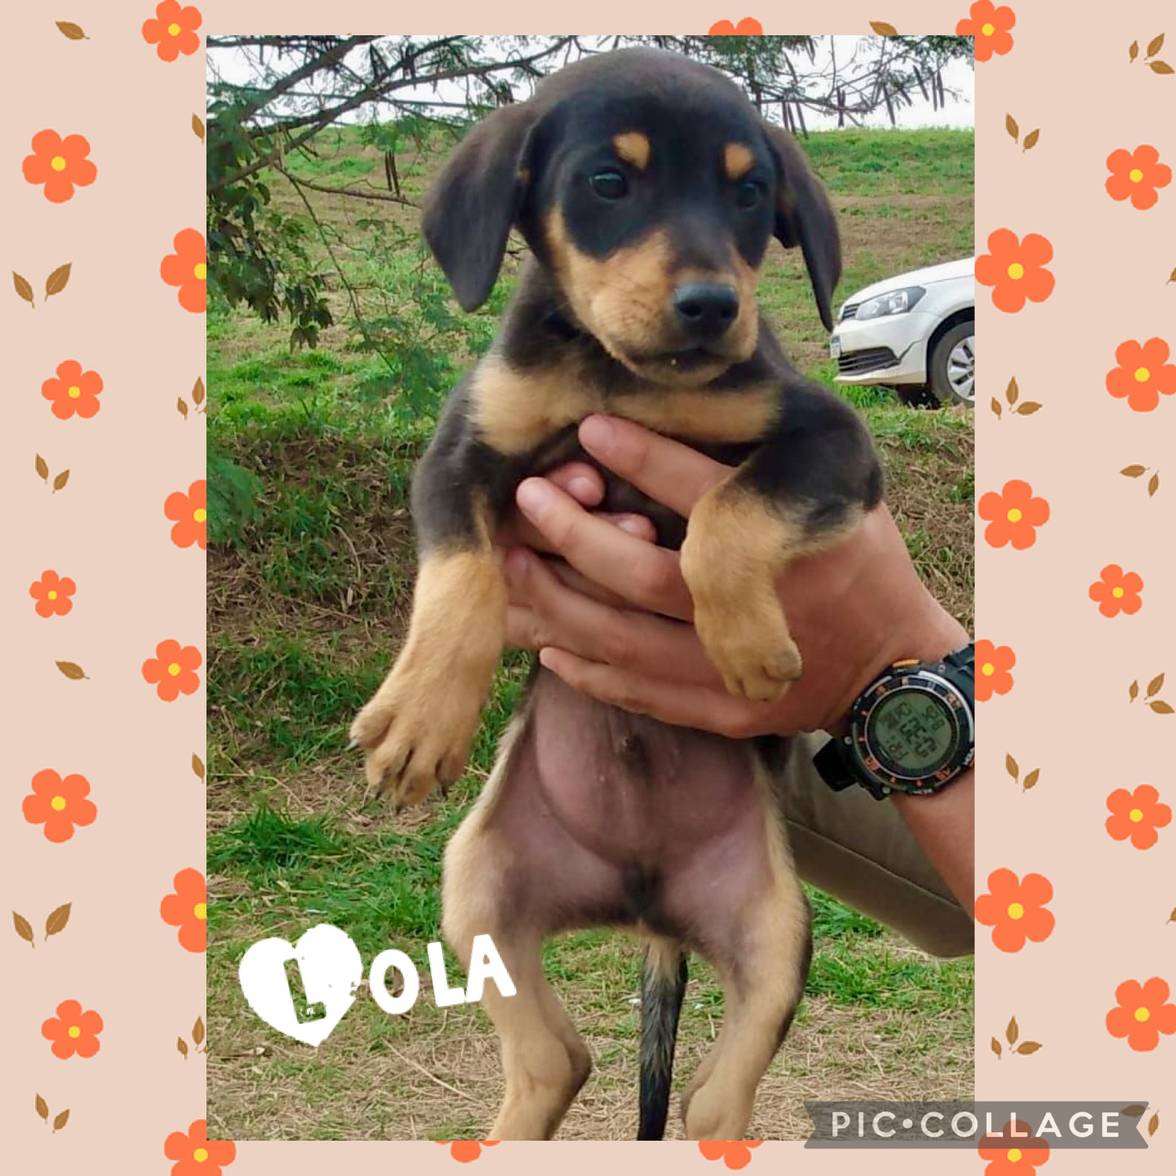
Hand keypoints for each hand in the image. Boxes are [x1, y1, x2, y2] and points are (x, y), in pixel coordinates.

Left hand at [502, 414, 967, 738]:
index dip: (643, 459)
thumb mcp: (842, 497)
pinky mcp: (724, 713)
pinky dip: (587, 672)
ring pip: (626, 641)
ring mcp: (738, 672)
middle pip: (647, 577)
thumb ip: (773, 464)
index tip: (591, 426)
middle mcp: (764, 611)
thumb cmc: (859, 567)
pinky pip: (640, 694)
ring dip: (560, 602)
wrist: (892, 671)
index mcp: (797, 544)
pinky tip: (546, 643)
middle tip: (528, 497)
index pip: (708, 495)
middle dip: (577, 535)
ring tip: (513, 565)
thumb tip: (693, 405)